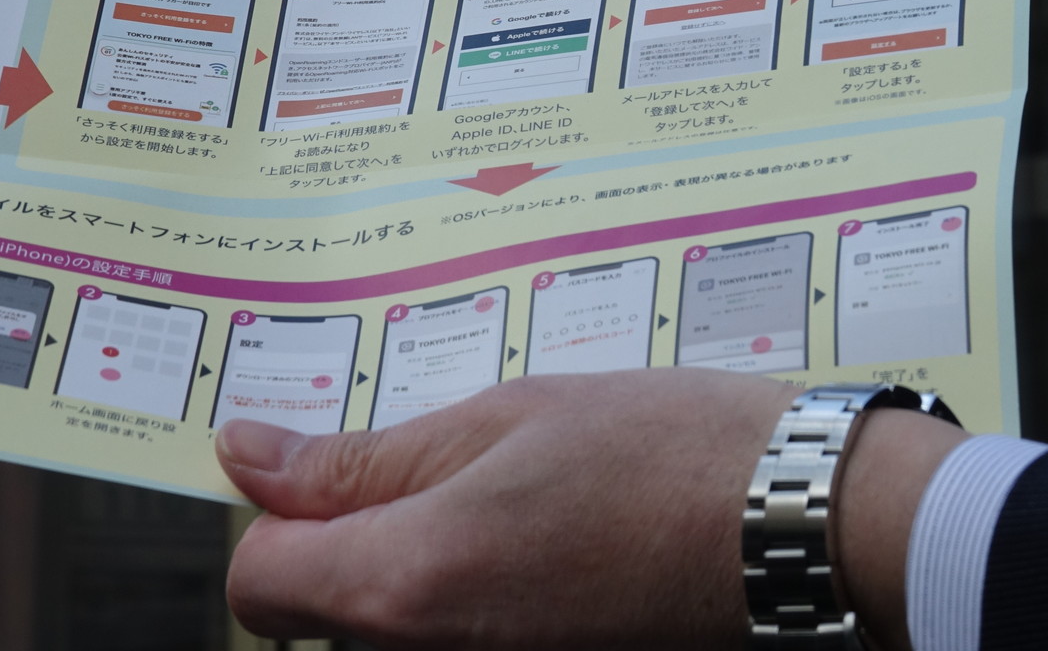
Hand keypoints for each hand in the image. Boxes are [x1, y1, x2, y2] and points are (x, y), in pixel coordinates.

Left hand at [219, 368, 965, 649]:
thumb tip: (246, 456)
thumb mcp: (500, 420)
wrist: (800, 529)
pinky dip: (471, 595)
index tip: (331, 467)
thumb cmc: (660, 454)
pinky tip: (537, 543)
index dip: (281, 514)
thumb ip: (363, 457)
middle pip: (320, 614)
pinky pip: (457, 638)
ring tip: (504, 501)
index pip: (260, 581)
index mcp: (407, 582)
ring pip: (389, 629)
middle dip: (348, 541)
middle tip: (438, 472)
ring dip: (412, 567)